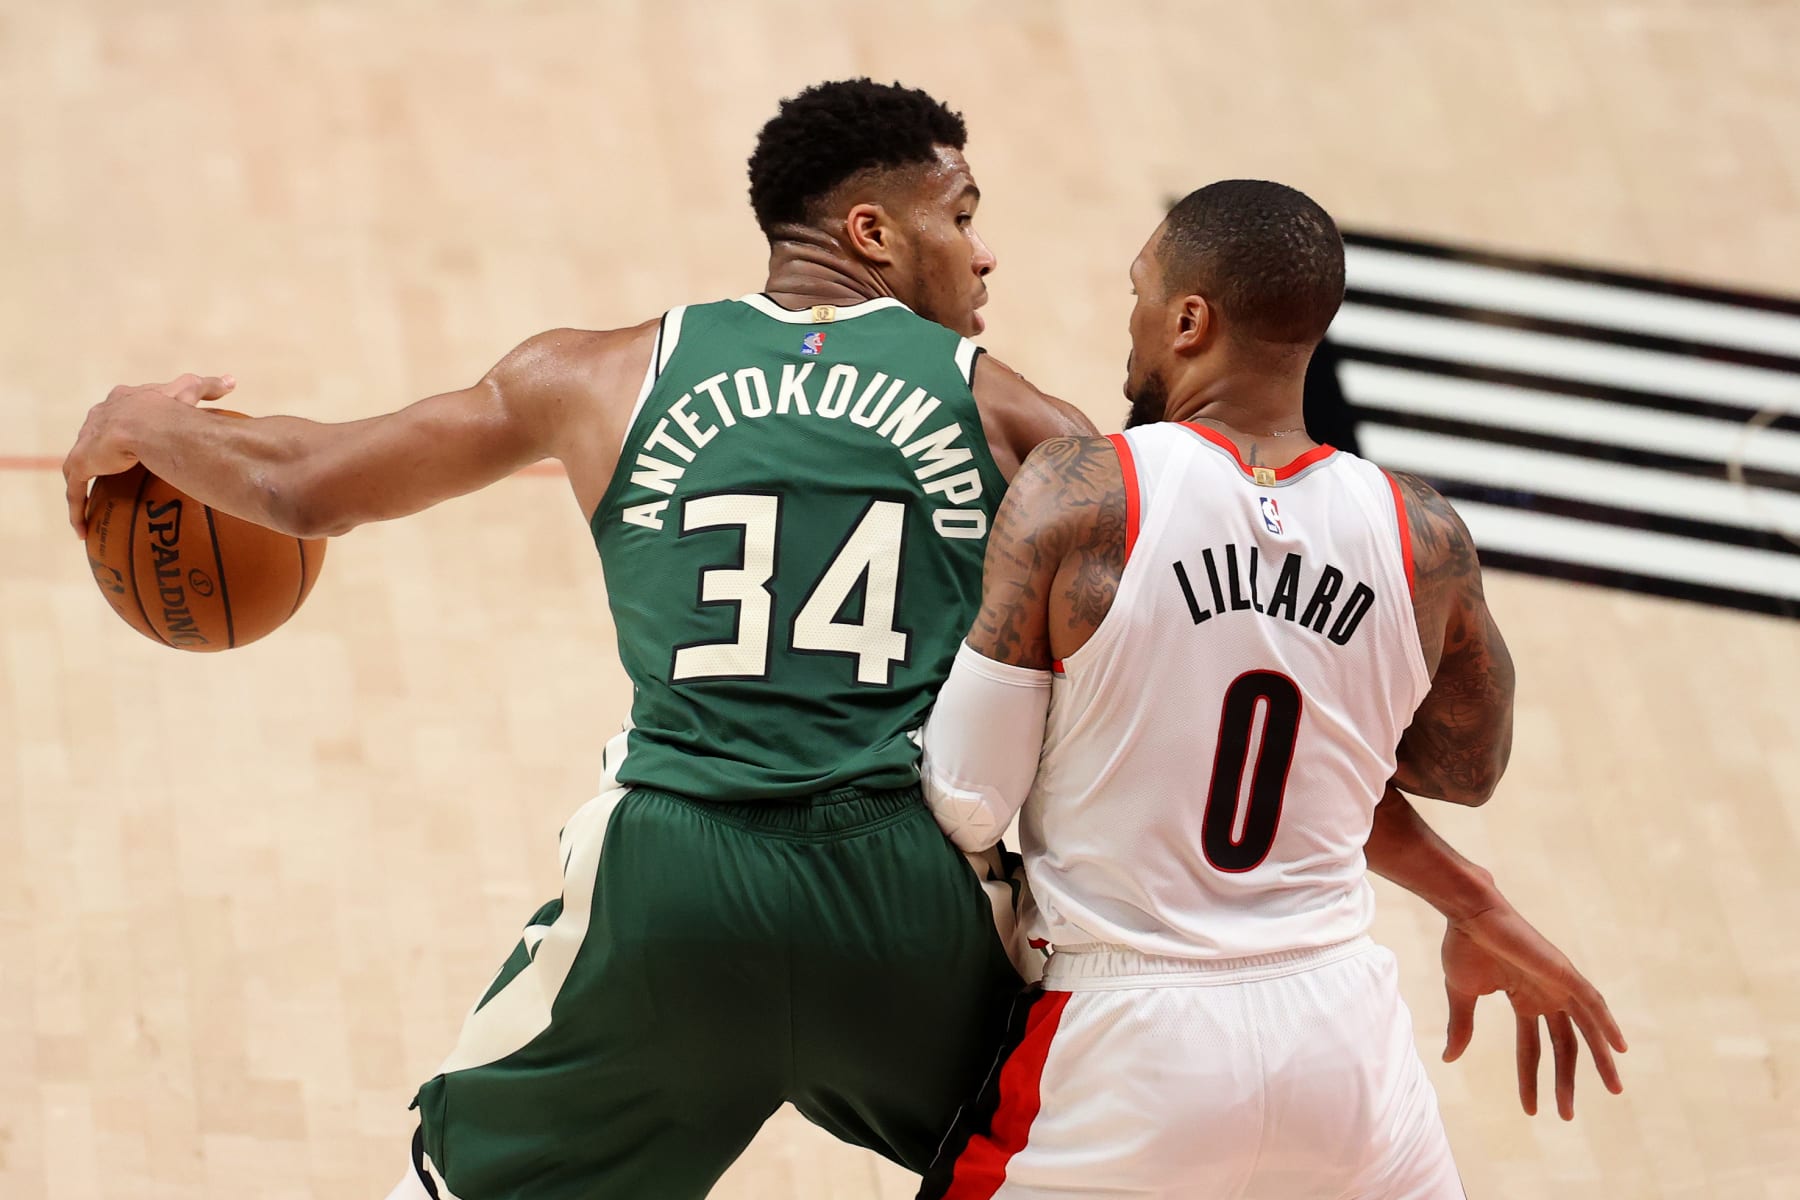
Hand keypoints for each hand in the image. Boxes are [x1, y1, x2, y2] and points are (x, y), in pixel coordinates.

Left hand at [64, 373, 234, 537]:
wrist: (150, 423)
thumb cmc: (171, 408)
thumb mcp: (192, 392)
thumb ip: (209, 386)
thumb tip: (232, 381)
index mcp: (122, 401)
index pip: (118, 411)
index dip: (122, 423)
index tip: (126, 438)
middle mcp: (99, 419)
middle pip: (93, 437)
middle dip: (96, 451)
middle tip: (107, 469)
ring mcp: (87, 443)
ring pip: (80, 465)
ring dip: (82, 483)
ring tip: (90, 503)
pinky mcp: (81, 463)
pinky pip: (75, 491)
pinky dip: (77, 509)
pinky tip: (82, 530)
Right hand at [1440, 902, 1626, 1119]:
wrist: (1468, 913)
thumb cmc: (1464, 946)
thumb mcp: (1462, 995)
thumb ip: (1461, 1026)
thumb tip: (1449, 1058)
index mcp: (1523, 999)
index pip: (1532, 1047)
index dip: (1532, 1078)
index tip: (1531, 1110)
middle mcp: (1546, 995)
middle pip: (1565, 1045)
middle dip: (1567, 1080)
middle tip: (1566, 1115)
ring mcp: (1558, 984)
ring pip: (1587, 1028)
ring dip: (1601, 1060)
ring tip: (1614, 1089)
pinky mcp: (1564, 972)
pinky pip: (1593, 1002)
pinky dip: (1608, 1024)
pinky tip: (1619, 1048)